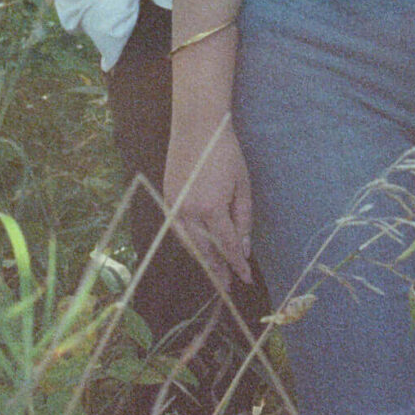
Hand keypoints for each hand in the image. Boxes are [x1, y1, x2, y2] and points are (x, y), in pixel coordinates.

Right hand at [164, 115, 254, 284]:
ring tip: (214, 272)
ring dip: (202, 259)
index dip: (237, 265)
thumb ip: (243, 220)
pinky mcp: (168, 200)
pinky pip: (179, 230)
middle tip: (228, 286)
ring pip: (189, 244)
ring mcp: (175, 207)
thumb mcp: (242, 186)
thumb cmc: (225, 154)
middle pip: (205, 252)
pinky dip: (190, 242)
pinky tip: (199, 248)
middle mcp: (190, 212)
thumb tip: (244, 248)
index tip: (246, 279)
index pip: (227, 247)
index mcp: (212, 209)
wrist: (196, 128)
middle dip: (218, 270)